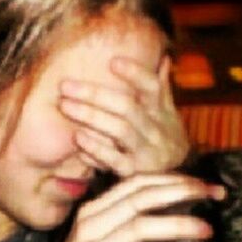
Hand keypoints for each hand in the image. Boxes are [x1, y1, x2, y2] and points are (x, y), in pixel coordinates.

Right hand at [26, 173, 223, 241]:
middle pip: (140, 198)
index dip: (172, 180)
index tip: (204, 185)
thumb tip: (173, 212)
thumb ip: (126, 225)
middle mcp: (88, 226)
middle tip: (215, 195)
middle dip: (182, 192)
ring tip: (207, 230)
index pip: (136, 184)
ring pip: (138, 226)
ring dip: (176, 225)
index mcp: (93, 212)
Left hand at [58, 55, 188, 176]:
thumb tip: (164, 58)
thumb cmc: (163, 142)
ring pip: (120, 131)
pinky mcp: (134, 174)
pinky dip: (96, 149)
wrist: (176, 183)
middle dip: (95, 94)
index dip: (135, 74)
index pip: (152, 88)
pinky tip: (78, 138)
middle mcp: (155, 131)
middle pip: (127, 107)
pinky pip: (114, 161)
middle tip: (65, 86)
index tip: (113, 62)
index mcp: (161, 113)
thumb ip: (161, 89)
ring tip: (66, 106)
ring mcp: (146, 153)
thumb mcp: (167, 117)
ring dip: (91, 117)